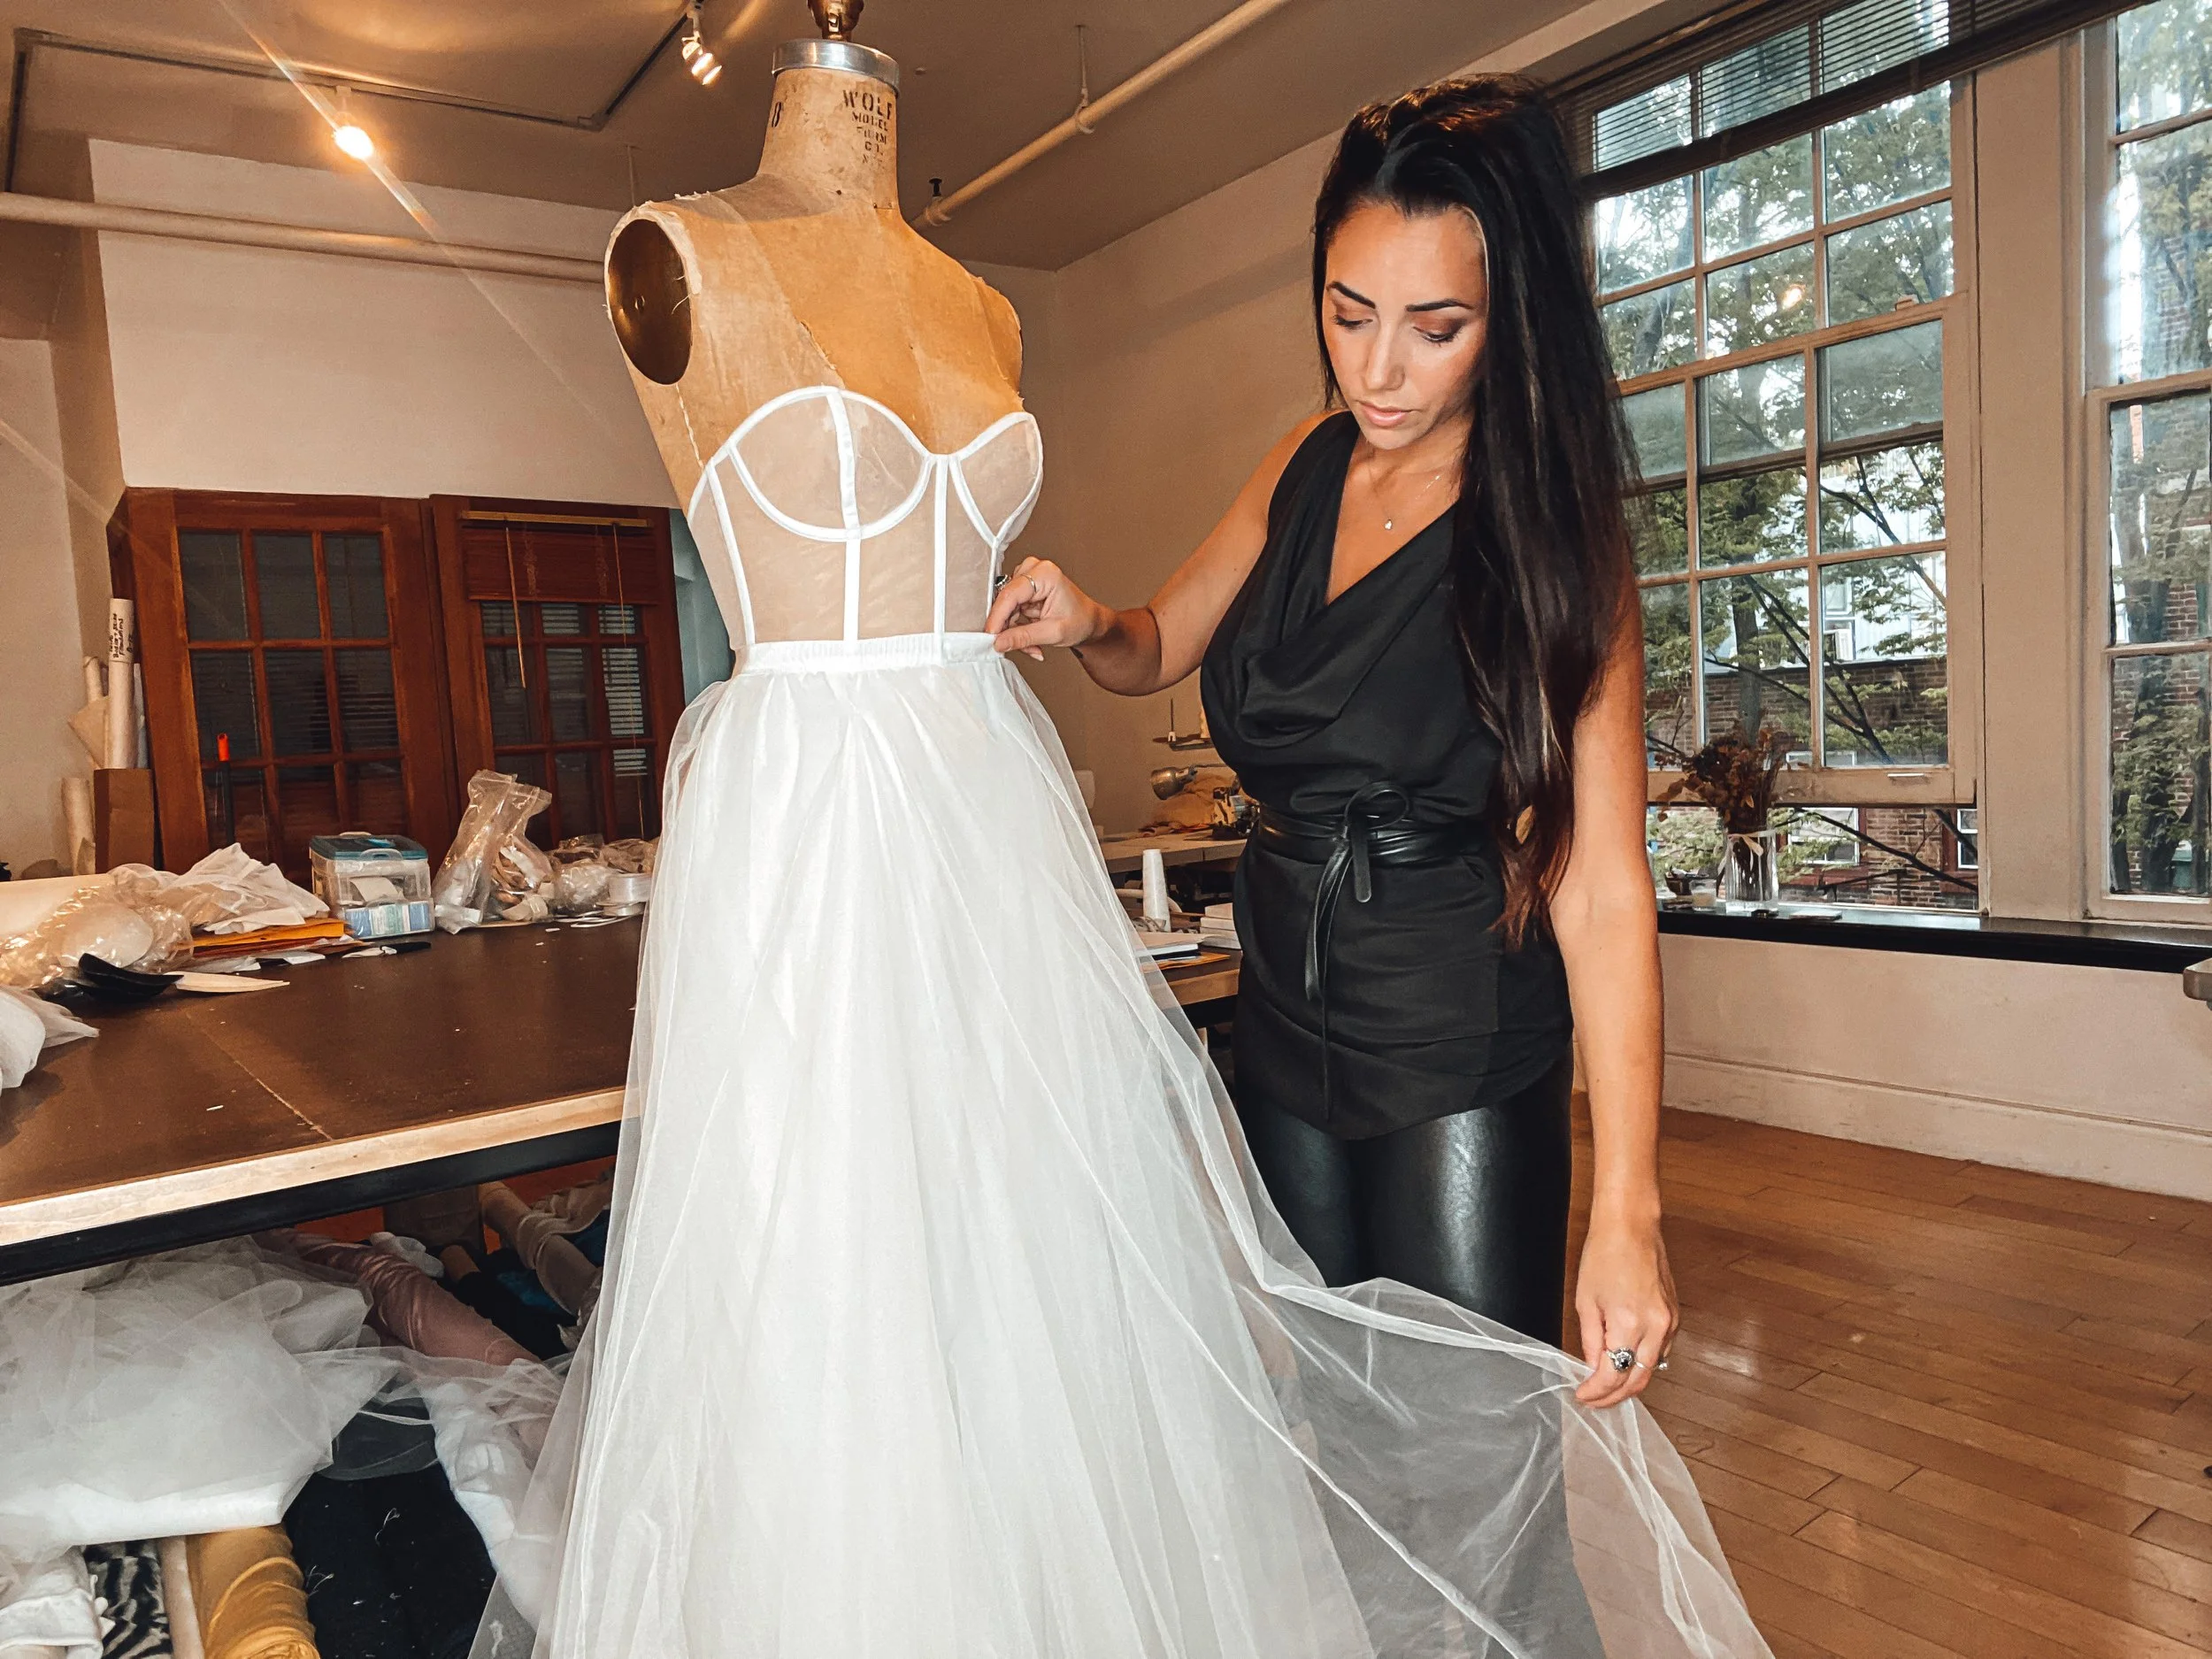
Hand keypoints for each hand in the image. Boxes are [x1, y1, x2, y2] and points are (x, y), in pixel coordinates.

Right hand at [985, 557, 1104, 660]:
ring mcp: (1028, 577)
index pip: (1010, 595)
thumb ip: (1023, 637)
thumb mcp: (1053, 633)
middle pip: (1006, 601)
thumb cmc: (1080, 621)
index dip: (997, 618)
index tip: (990, 638)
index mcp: (1045, 574)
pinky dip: (1016, 627)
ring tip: (1031, 644)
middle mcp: (1034, 569)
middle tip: (1020, 647)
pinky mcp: (1024, 587)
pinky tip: (1029, 636)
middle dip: (1009, 628)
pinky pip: (1009, 610)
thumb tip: (999, 642)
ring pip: (1005, 608)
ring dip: (1014, 630)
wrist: (1089, 621)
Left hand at [1571, 1201, 1677, 1408]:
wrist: (1631, 1226)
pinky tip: (1626, 1360)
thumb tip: (1592, 1368)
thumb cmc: (1604, 1254)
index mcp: (1628, 1323)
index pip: (1612, 1375)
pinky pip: (1661, 1351)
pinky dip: (1642, 1361)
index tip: (1583, 1396)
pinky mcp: (1674, 1316)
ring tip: (1606, 1384)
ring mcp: (1669, 1322)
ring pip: (1651, 1368)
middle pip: (1636, 1380)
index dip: (1596, 1392)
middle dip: (1614, 1396)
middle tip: (1595, 1400)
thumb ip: (1589, 1340)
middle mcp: (1654, 1327)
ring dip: (1629, 1381)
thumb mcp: (1585, 1301)